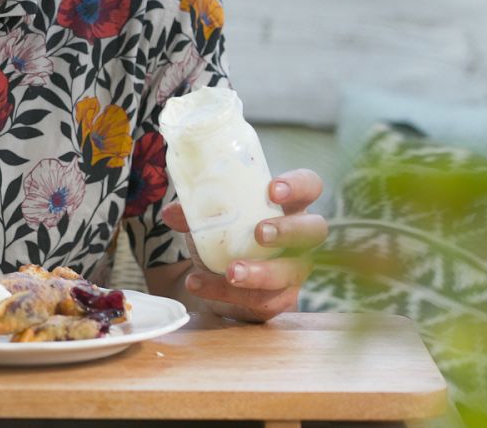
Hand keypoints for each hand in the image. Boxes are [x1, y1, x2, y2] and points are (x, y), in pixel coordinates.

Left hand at [159, 168, 327, 322]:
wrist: (219, 281)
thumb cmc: (227, 236)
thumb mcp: (212, 220)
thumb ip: (195, 213)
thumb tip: (172, 212)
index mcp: (288, 206)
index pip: (309, 186)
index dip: (298, 185)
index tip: (273, 189)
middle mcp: (300, 238)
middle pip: (314, 230)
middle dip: (289, 231)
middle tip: (260, 233)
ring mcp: (294, 271)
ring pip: (290, 273)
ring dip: (260, 272)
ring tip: (231, 271)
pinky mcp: (279, 299)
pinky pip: (258, 300)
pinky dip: (223, 291)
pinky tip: (197, 282)